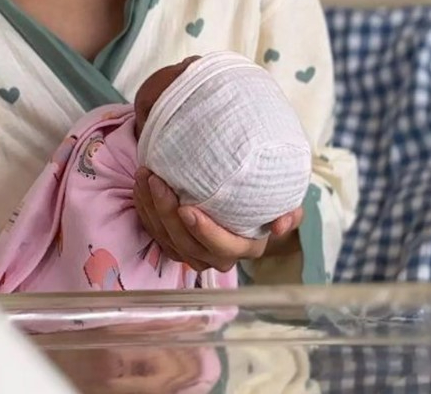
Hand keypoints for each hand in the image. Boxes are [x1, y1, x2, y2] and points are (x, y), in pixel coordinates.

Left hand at [133, 168, 302, 272]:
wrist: (235, 182)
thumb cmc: (259, 189)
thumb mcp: (282, 196)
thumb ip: (289, 210)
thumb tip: (281, 227)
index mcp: (245, 246)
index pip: (223, 247)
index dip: (205, 232)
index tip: (187, 209)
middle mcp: (217, 255)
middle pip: (187, 244)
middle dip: (167, 214)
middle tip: (157, 181)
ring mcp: (193, 251)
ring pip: (166, 238)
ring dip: (151, 208)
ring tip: (145, 175)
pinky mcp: (173, 243)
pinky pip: (153, 232)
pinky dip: (144, 209)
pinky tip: (141, 186)